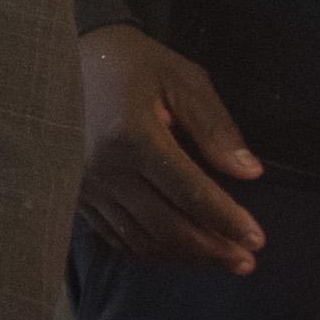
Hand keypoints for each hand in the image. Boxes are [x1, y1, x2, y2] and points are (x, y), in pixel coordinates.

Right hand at [77, 23, 266, 271]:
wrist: (62, 57)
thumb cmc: (130, 64)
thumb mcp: (181, 80)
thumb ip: (215, 127)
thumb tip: (250, 173)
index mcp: (133, 136)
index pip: (190, 193)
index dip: (227, 220)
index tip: (257, 240)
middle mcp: (105, 169)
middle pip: (166, 225)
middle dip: (211, 248)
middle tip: (245, 262)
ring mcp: (85, 186)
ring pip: (140, 238)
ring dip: (183, 255)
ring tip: (219, 258)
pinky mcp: (75, 194)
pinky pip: (115, 235)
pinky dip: (150, 249)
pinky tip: (176, 249)